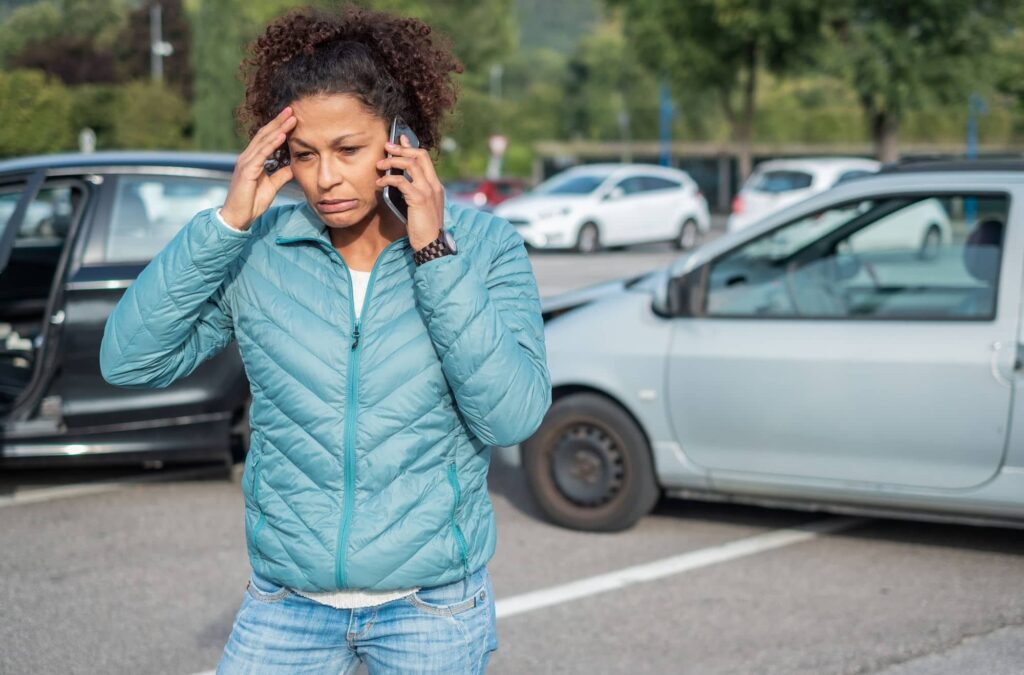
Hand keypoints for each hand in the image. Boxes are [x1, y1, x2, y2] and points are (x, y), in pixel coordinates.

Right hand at [220, 107, 296, 230]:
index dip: (279, 127)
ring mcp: (246, 162)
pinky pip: (261, 154)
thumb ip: (282, 174)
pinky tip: (282, 135)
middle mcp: (247, 157)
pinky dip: (272, 143)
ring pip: (264, 140)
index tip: (292, 118)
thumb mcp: (272, 186)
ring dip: (278, 128)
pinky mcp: (247, 170)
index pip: (267, 139)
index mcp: (253, 160)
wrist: (238, 218)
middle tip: (292, 109)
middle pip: (265, 134)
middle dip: (279, 121)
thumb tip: (294, 166)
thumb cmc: (252, 203)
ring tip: (291, 117)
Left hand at [375, 134, 444, 250]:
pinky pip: (402, 181)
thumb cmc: (424, 229)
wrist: (432, 245)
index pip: (425, 158)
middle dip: (401, 148)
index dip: (412, 146)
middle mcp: (434, 185)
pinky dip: (389, 179)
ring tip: (379, 164)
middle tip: (386, 147)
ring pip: (411, 164)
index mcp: (435, 186)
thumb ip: (414, 193)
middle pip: (419, 155)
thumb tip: (398, 183)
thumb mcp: (421, 207)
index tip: (400, 138)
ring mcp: (428, 191)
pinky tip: (380, 183)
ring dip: (393, 161)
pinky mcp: (419, 199)